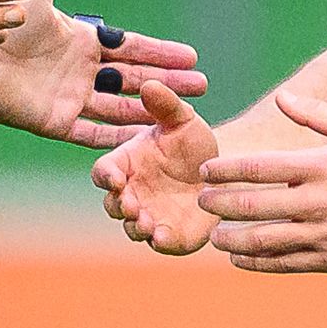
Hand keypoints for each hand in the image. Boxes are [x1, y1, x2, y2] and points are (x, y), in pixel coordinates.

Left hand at [0, 0, 208, 149]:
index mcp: (81, 41)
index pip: (130, 48)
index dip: (159, 52)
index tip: (190, 56)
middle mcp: (80, 71)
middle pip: (134, 79)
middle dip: (167, 83)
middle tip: (201, 86)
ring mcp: (70, 98)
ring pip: (120, 107)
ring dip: (150, 111)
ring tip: (182, 116)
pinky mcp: (55, 121)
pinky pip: (92, 133)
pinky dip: (118, 139)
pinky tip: (144, 141)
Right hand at [94, 78, 220, 254]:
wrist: (222, 172)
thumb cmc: (192, 143)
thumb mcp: (182, 119)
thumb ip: (165, 105)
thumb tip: (150, 84)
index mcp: (127, 163)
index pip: (104, 172)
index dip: (106, 176)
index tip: (116, 178)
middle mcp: (132, 192)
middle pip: (113, 205)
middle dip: (120, 206)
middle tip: (131, 205)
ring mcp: (149, 216)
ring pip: (132, 228)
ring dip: (136, 227)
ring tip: (147, 223)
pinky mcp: (171, 236)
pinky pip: (160, 243)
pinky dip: (159, 242)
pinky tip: (164, 237)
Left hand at [198, 88, 326, 274]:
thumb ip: (316, 115)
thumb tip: (281, 97)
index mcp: (320, 166)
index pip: (258, 167)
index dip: (225, 169)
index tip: (205, 171)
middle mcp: (318, 201)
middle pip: (252, 205)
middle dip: (219, 204)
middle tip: (201, 201)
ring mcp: (324, 234)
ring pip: (263, 240)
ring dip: (231, 239)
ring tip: (214, 236)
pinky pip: (284, 264)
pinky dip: (256, 263)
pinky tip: (239, 259)